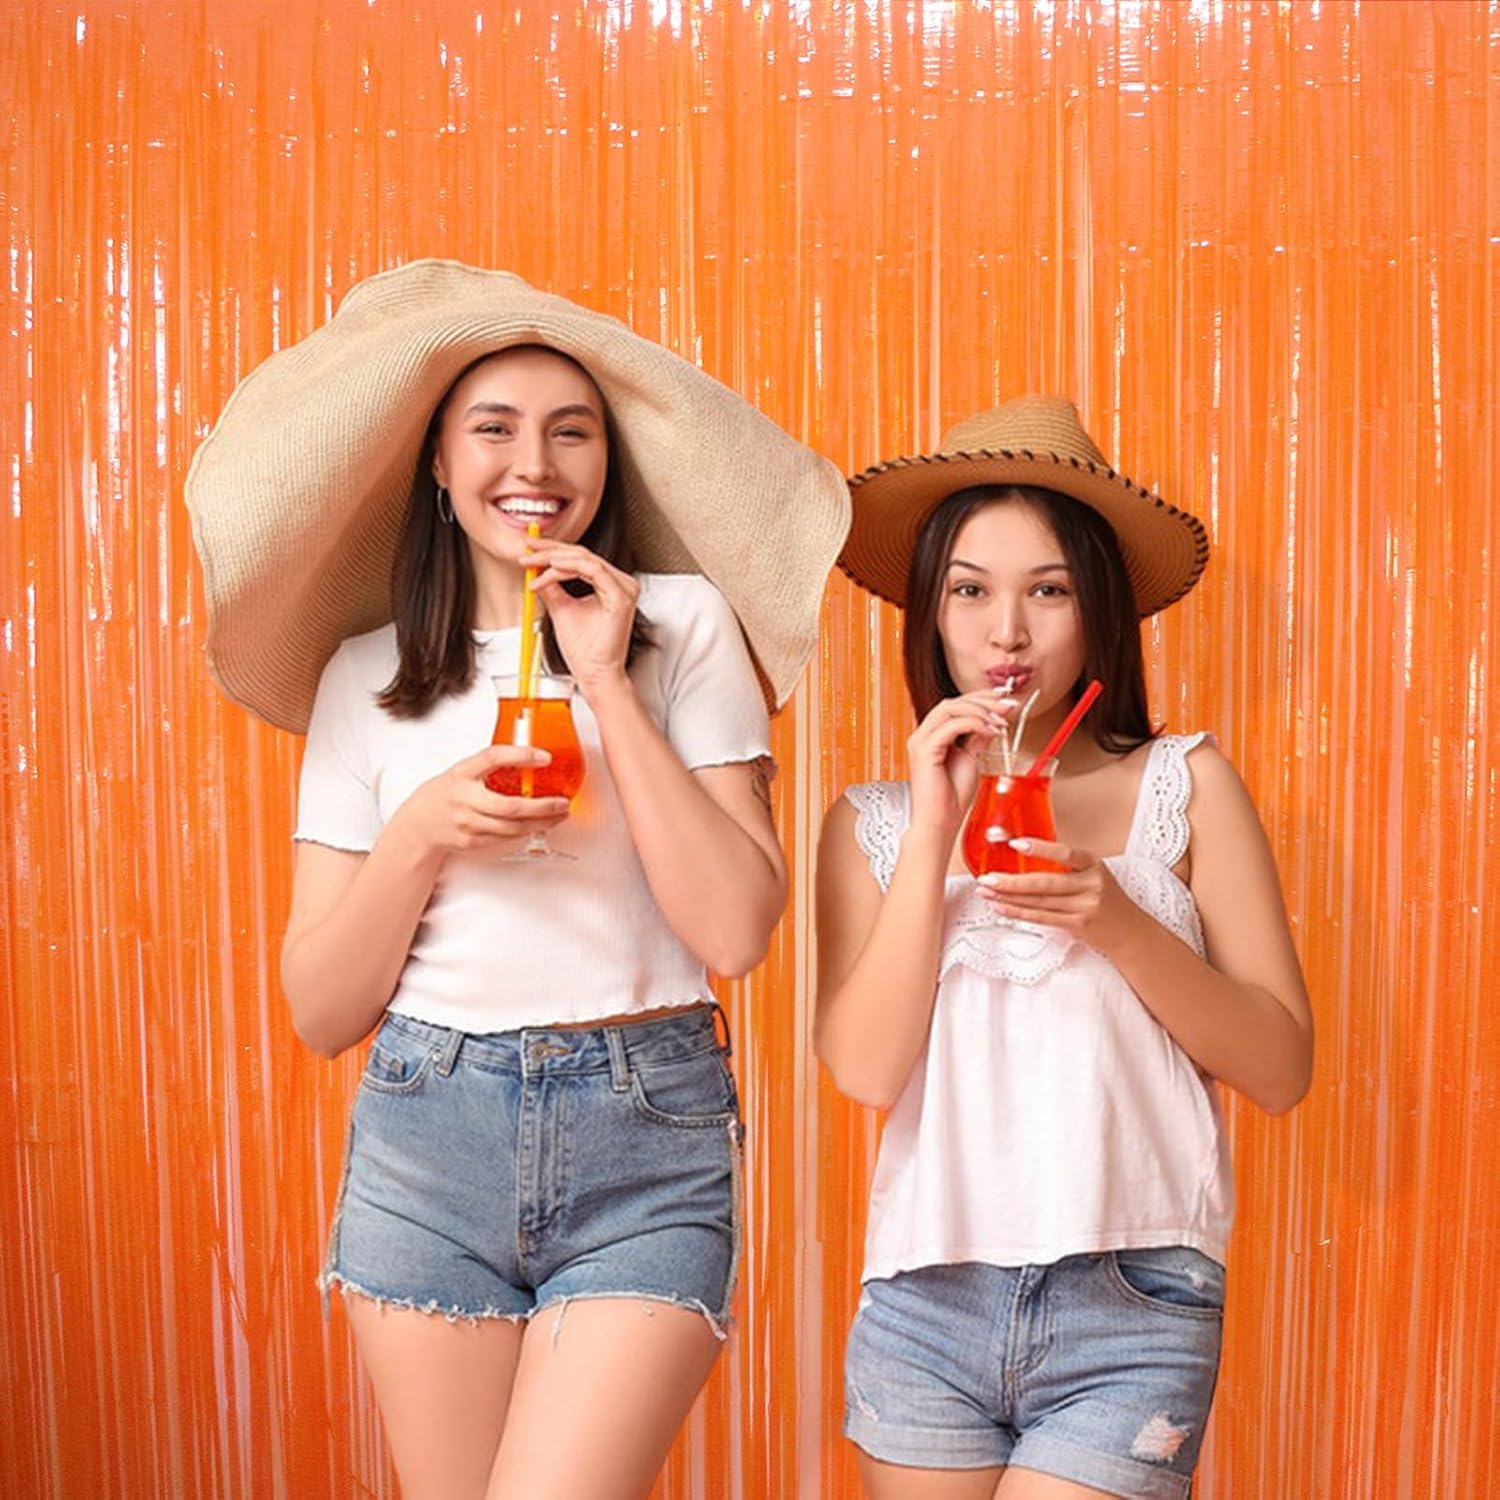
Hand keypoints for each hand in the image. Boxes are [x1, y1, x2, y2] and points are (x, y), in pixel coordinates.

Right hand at [391, 744, 570, 856]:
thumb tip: (527, 756)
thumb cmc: (444, 795)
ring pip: (513, 828)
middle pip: (510, 807)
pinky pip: (506, 838)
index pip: (492, 758)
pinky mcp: (472, 842)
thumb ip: (488, 767)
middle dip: (542, 806)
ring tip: (559, 814)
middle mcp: (464, 799)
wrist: (418, 825)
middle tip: (562, 801)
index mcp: (462, 774)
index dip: (520, 755)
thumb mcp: (461, 772)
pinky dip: (525, 832)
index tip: (544, 756)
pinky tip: (538, 825)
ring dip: (541, 822)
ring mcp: (468, 824)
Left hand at [521, 539, 638, 692]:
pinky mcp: (621, 596)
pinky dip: (568, 569)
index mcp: (610, 584)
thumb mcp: (561, 609)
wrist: (595, 674)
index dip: (552, 550)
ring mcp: (624, 588)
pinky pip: (592, 571)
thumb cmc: (586, 651)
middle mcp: (621, 583)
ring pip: (585, 559)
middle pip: (582, 554)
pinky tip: (549, 571)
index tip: (530, 550)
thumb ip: (551, 588)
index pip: (580, 558)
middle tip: (527, 549)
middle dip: (550, 550)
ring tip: (533, 564)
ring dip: (554, 559)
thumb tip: (536, 570)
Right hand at [906, 688, 1017, 838]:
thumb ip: (978, 739)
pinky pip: (951, 726)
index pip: (955, 706)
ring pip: (950, 708)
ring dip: (980, 709)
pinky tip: (992, 731)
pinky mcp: (924, 751)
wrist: (940, 824)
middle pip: (952, 702)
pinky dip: (975, 723)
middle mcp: (923, 736)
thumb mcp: (972, 760)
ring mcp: (921, 742)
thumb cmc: (951, 799)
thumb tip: (992, 722)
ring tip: (1001, 719)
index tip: (1005, 698)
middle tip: (1008, 703)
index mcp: (933, 737)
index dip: (981, 698)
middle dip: (983, 699)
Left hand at [977, 838, 1143, 956]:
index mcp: (1092, 864)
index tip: (1015, 844)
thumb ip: (1066, 865)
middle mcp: (1090, 885)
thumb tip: (1024, 854)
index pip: (1066, 853)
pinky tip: (1002, 908)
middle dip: (1011, 881)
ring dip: (1008, 898)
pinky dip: (1018, 913)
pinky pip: (1042, 918)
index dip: (1040, 849)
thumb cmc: (1105, 897)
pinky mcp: (1077, 925)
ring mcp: (1084, 907)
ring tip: (986, 892)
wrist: (1129, 930)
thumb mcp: (1092, 873)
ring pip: (1039, 902)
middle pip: (1045, 882)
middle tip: (987, 878)